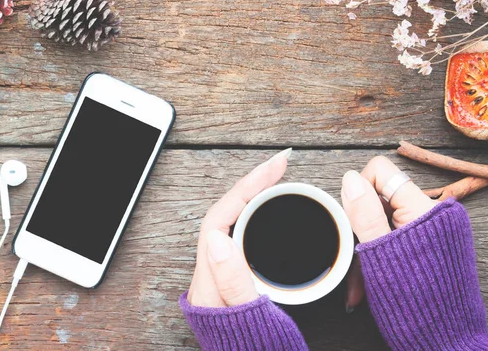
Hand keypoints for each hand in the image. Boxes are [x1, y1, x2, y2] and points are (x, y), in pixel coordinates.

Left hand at [187, 149, 289, 306]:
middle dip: (252, 184)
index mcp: (208, 282)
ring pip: (233, 224)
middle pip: (226, 215)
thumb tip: (219, 236)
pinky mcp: (233, 283)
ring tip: (277, 180)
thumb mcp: (248, 322)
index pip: (222, 217)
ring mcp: (220, 279)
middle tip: (280, 165)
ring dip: (254, 197)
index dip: (248, 187)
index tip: (276, 166)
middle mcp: (208, 277)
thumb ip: (232, 283)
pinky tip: (273, 213)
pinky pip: (242, 238)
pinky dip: (258, 218)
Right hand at [343, 156, 437, 310]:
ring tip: (357, 282)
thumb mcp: (379, 256)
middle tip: (352, 257)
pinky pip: (393, 240)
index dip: (358, 190)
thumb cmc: (415, 306)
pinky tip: (365, 283)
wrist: (444, 344)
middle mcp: (431, 214)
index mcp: (422, 209)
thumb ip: (364, 214)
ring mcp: (431, 232)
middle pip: (379, 199)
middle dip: (359, 227)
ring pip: (382, 223)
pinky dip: (377, 258)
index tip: (352, 219)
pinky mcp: (429, 247)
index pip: (381, 172)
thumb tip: (350, 178)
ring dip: (365, 249)